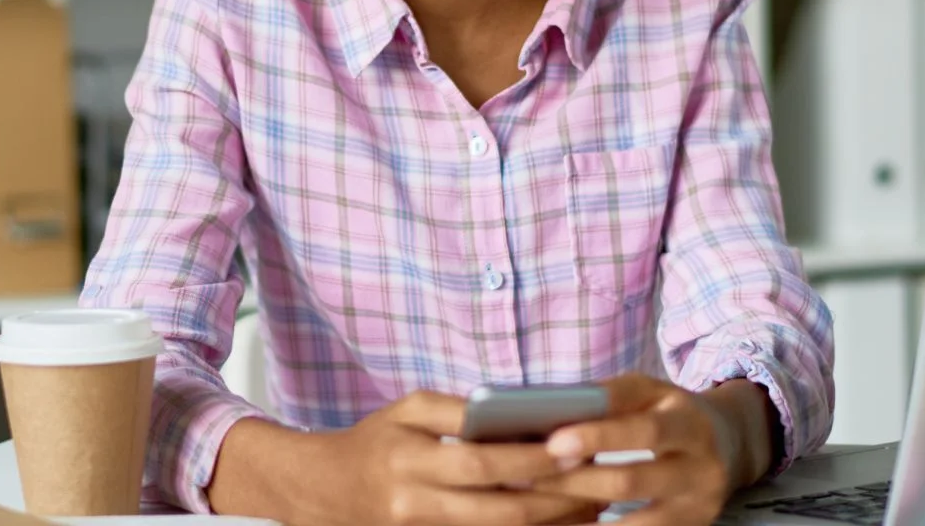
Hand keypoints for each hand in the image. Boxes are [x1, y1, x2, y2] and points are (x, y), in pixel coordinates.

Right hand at [314, 390, 607, 525]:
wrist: (327, 491)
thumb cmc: (376, 440)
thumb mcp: (407, 410)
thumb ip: (457, 409)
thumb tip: (519, 415)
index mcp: (410, 459)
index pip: (480, 462)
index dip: (529, 460)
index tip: (572, 447)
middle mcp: (418, 504)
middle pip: (499, 509)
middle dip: (554, 498)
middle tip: (598, 481)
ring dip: (550, 523)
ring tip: (593, 506)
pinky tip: (558, 521)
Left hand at [532, 374, 754, 525]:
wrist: (730, 445)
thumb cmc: (669, 413)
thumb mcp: (649, 393)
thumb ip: (608, 398)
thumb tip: (548, 409)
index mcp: (688, 420)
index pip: (642, 429)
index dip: (596, 437)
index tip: (552, 443)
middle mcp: (701, 466)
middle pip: (632, 480)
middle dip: (576, 482)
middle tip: (529, 481)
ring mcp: (699, 506)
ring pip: (636, 523)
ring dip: (584, 524)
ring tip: (541, 517)